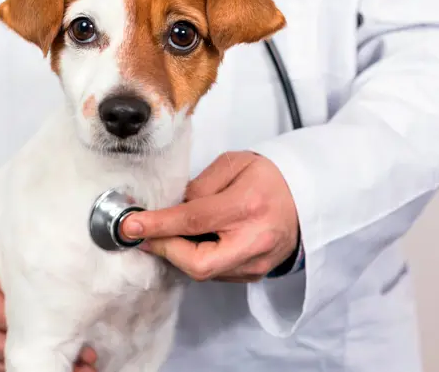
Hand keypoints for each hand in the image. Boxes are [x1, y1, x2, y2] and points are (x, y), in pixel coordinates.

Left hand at [121, 152, 298, 281]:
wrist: (308, 195)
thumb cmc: (268, 176)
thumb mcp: (233, 164)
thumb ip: (199, 186)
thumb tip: (170, 208)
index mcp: (248, 206)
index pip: (194, 221)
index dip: (158, 225)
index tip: (130, 225)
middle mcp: (255, 240)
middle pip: (199, 264)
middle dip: (166, 250)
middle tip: (146, 234)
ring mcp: (257, 262)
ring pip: (205, 272)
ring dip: (179, 255)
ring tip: (167, 233)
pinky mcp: (255, 273)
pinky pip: (216, 273)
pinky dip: (197, 259)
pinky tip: (191, 242)